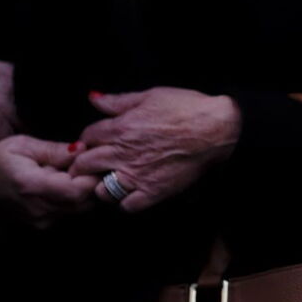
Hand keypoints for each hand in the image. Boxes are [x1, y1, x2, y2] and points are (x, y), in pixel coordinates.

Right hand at [0, 135, 97, 228]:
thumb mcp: (23, 145)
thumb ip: (56, 150)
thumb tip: (83, 149)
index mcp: (32, 186)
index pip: (79, 190)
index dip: (91, 176)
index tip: (90, 162)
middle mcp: (38, 209)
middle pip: (84, 202)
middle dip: (90, 183)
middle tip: (82, 166)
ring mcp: (39, 221)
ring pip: (79, 209)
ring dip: (82, 192)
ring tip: (67, 174)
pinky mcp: (40, 226)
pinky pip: (68, 214)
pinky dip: (72, 200)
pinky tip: (60, 187)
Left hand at [69, 87, 241, 212]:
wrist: (217, 129)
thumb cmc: (187, 109)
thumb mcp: (150, 96)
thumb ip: (119, 101)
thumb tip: (93, 99)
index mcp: (120, 128)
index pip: (87, 137)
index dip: (88, 139)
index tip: (94, 141)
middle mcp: (123, 154)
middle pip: (84, 164)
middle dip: (84, 164)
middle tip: (92, 164)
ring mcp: (137, 175)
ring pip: (101, 189)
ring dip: (102, 185)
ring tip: (112, 179)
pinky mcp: (154, 191)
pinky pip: (127, 205)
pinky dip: (125, 201)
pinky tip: (131, 192)